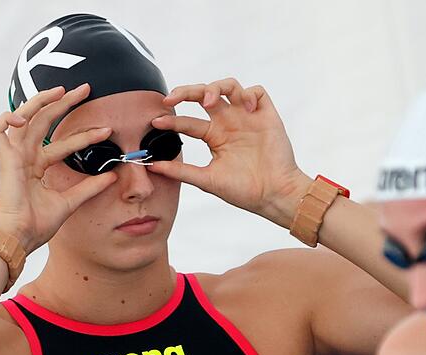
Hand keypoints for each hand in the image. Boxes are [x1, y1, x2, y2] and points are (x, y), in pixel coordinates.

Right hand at [0, 83, 116, 253]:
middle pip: (43, 120)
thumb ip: (89, 187)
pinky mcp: (5, 160)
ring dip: (41, 101)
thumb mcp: (70, 202)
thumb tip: (112, 176)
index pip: (62, 141)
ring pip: (23, 117)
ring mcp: (14, 156)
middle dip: (64, 102)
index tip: (107, 130)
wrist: (20, 239)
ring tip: (61, 90)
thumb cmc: (38, 225)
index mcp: (37, 166)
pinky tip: (24, 118)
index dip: (84, 134)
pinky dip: (7, 119)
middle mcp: (26, 157)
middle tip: (85, 89)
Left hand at [148, 78, 311, 227]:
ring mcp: (247, 117)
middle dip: (187, 92)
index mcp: (214, 137)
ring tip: (210, 101)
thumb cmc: (244, 191)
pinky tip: (246, 108)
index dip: (172, 120)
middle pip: (204, 95)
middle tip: (173, 97)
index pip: (188, 122)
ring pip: (229, 87)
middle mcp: (228, 123)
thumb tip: (152, 166)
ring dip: (216, 88)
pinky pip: (257, 92)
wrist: (273, 195)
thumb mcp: (207, 180)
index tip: (157, 122)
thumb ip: (181, 171)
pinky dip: (249, 94)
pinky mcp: (266, 115)